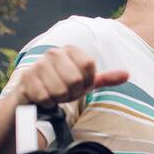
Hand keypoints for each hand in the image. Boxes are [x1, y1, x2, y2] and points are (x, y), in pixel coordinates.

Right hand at [9, 45, 127, 108]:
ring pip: (61, 90)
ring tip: (55, 94)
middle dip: (73, 92)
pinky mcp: (26, 78)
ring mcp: (38, 64)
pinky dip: (47, 103)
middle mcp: (54, 52)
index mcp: (71, 50)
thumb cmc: (63, 86)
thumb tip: (127, 74)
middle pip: (76, 79)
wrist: (34, 96)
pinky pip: (46, 97)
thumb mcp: (86, 83)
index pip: (89, 66)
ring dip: (59, 98)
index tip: (80, 84)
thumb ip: (106, 78)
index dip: (87, 81)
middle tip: (66, 92)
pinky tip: (44, 98)